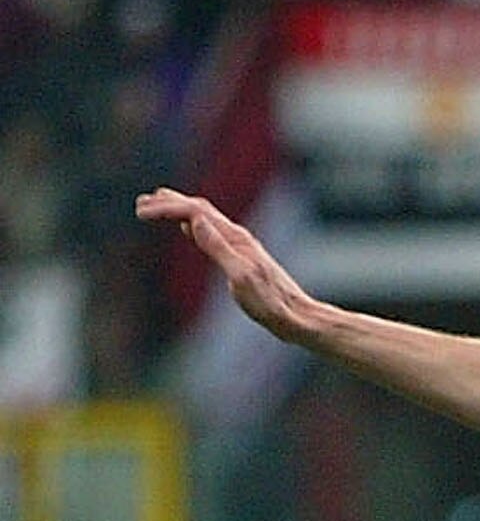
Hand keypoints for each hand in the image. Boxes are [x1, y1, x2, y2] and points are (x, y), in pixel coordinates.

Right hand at [136, 188, 320, 342]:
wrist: (298, 317)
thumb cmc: (270, 304)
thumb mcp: (240, 277)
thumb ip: (217, 247)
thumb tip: (194, 219)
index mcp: (235, 239)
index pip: (194, 211)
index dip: (166, 208)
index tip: (140, 211)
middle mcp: (239, 237)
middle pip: (200, 209)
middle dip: (169, 203)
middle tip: (140, 204)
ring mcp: (241, 247)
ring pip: (206, 218)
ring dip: (180, 209)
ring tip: (156, 206)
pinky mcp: (243, 258)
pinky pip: (213, 233)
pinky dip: (194, 223)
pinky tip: (188, 228)